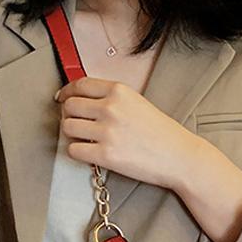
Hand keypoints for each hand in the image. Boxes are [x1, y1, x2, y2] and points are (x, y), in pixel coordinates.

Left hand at [55, 77, 198, 190]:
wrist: (179, 157)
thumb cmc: (163, 134)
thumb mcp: (138, 103)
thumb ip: (112, 99)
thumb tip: (85, 102)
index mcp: (119, 91)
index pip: (80, 85)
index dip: (66, 92)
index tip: (62, 98)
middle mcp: (110, 108)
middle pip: (70, 106)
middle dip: (69, 115)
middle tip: (76, 123)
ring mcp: (106, 131)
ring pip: (68, 127)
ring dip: (72, 134)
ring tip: (85, 139)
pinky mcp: (105, 155)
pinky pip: (74, 150)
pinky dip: (78, 152)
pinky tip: (89, 153)